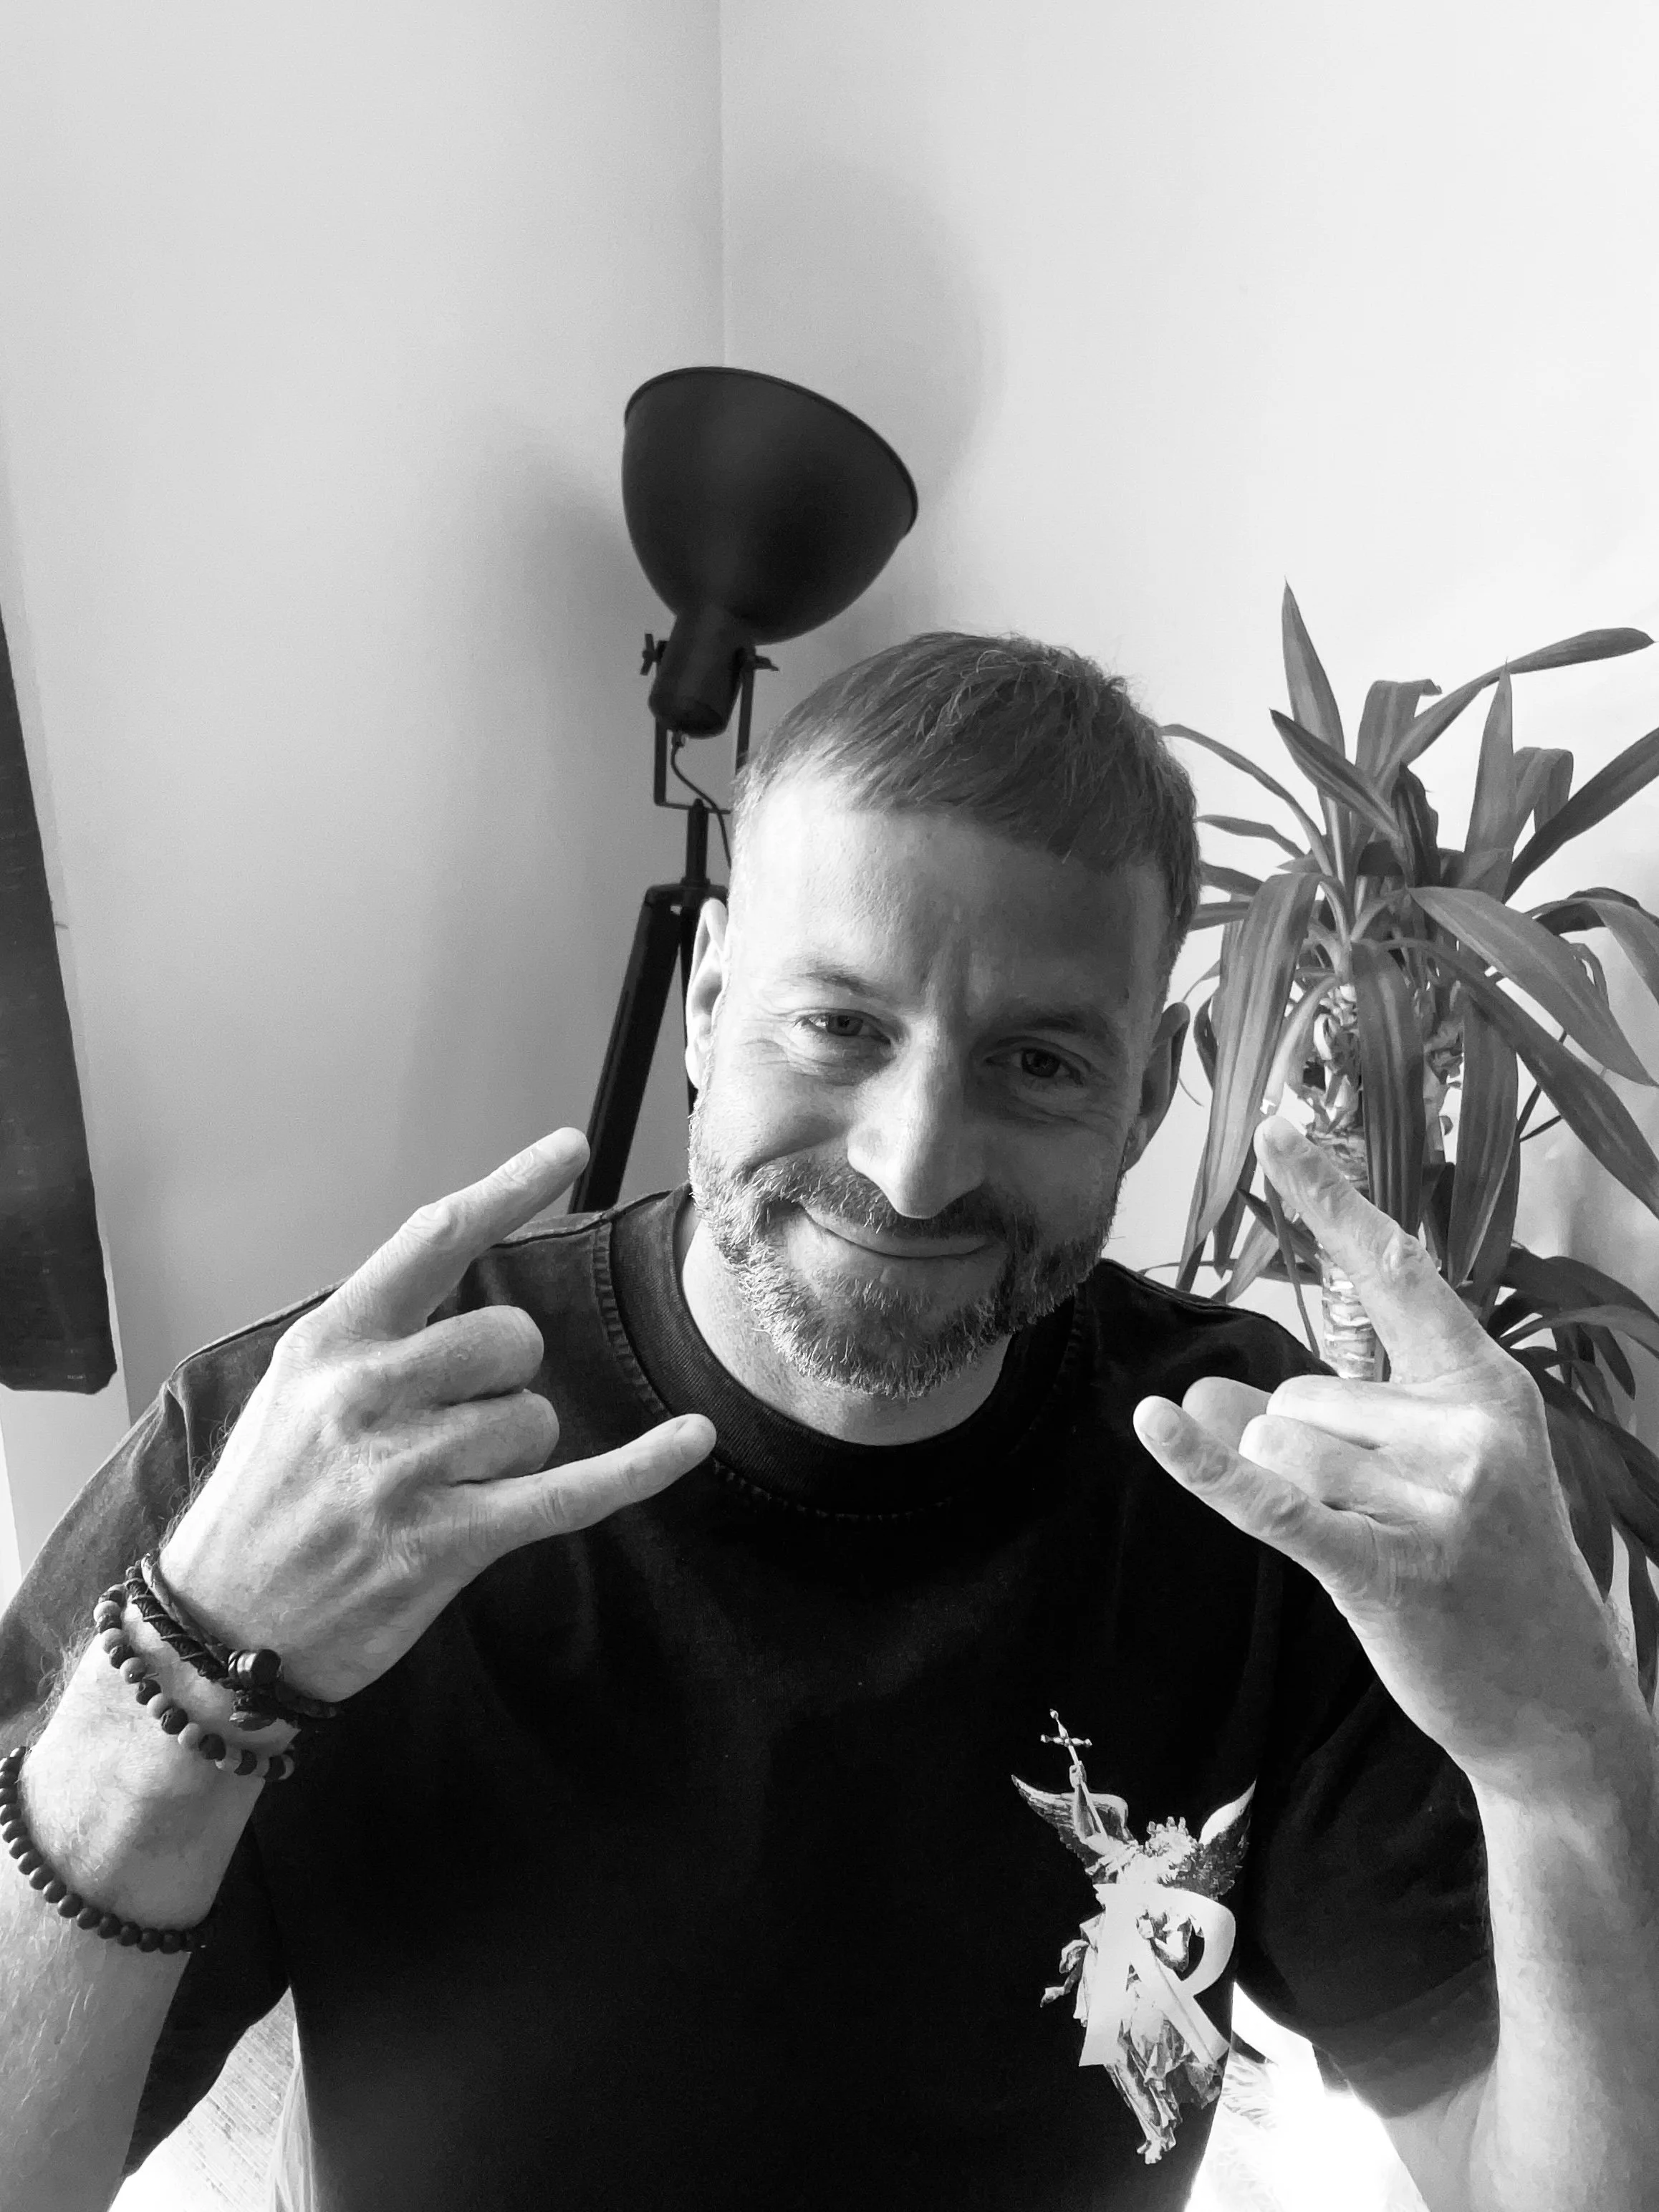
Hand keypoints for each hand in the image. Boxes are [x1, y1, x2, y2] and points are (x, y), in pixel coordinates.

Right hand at [159, 1131, 713, 1701]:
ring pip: (534, 1420)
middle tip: (453, 1424)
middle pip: (511, 1337)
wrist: (218, 1627)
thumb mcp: (293, 1391)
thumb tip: (468, 1269)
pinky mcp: (445, 1541)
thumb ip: (378, 1334)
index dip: (510, 1187)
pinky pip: (572, 1492)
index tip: (568, 1147)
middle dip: (506, 1376)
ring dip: (511, 1453)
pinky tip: (694, 1437)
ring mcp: (404, 1470)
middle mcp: (364, 1394)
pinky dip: (642, 1466)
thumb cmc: (266, 1501)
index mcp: (330, 1343)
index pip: (435, 1238)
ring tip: (441, 1488)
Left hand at [1133, 1116, 1632, 1791]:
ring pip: (1283, 1446)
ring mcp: (1439, 1501)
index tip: (1279, 1125)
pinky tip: (1154, 1428)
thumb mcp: (1413, 1479)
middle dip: (1306, 1452)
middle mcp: (1470, 1429)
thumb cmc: (1480, 1575)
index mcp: (1483, 1387)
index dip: (1331, 1198)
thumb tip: (1209, 1394)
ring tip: (1376, 1544)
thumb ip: (1310, 1424)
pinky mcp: (1394, 1569)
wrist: (1555, 1704)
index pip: (1393, 1271)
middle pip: (1301, 1393)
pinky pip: (1274, 1502)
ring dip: (1293, 1493)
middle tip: (1386, 1519)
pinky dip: (1208, 1469)